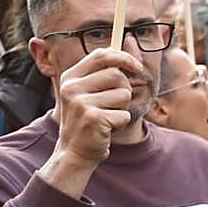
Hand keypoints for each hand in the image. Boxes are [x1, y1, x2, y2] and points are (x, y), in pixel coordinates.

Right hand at [53, 48, 145, 165]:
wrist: (75, 151)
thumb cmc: (88, 119)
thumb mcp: (88, 93)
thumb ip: (102, 74)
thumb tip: (130, 58)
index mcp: (70, 77)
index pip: (101, 55)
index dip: (123, 58)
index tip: (137, 66)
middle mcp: (72, 87)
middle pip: (117, 75)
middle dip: (124, 90)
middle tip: (114, 105)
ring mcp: (80, 103)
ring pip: (124, 94)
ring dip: (123, 107)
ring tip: (108, 116)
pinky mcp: (92, 119)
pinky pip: (124, 114)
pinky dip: (122, 122)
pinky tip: (107, 128)